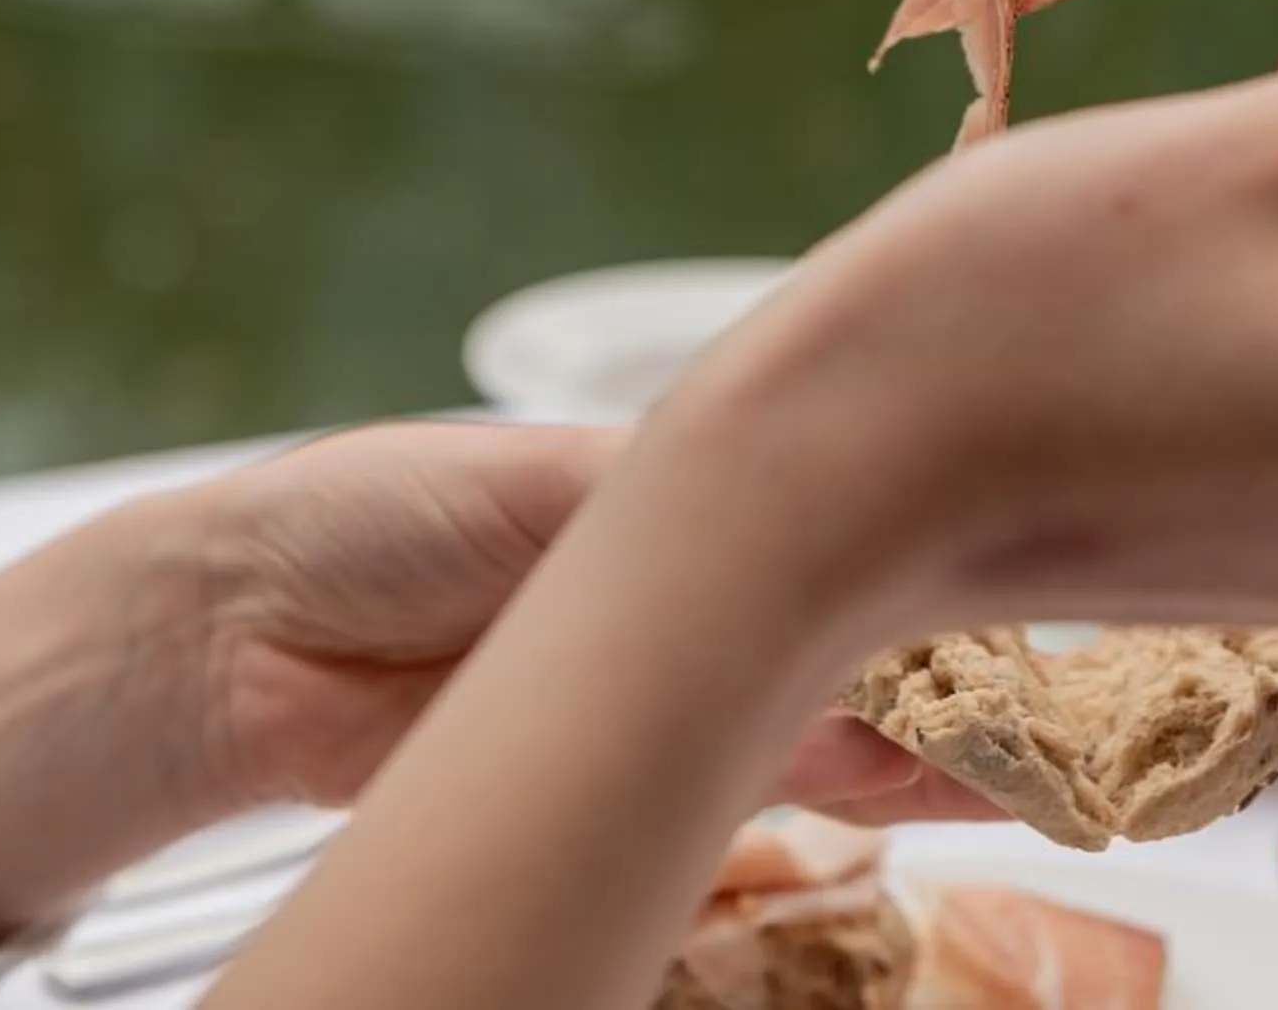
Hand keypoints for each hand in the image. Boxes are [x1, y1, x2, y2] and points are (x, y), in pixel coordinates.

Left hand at [0, 423, 989, 941]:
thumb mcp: (546, 480)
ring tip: (1006, 756)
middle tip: (1040, 693)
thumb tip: (821, 495)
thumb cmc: (369, 516)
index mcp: (668, 501)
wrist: (237, 641)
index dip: (913, 547)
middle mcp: (677, 602)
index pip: (825, 522)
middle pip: (839, 633)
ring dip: (911, 743)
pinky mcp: (616, 789)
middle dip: (938, 664)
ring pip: (815, 720)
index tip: (1004, 575)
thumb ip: (685, 503)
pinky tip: (913, 796)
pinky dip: (836, 797)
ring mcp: (654, 701)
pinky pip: (746, 793)